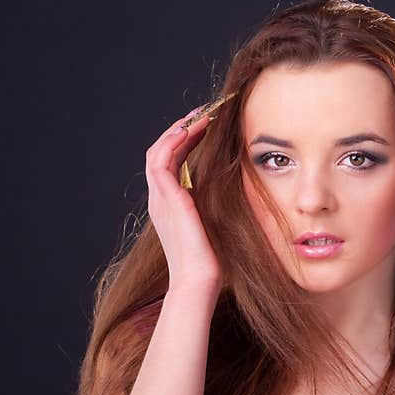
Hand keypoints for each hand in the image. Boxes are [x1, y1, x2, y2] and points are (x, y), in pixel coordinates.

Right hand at [145, 106, 223, 296]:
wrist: (200, 280)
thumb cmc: (211, 261)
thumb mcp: (215, 224)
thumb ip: (216, 206)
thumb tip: (236, 189)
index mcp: (168, 205)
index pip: (169, 162)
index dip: (185, 141)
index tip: (205, 127)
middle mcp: (159, 199)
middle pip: (160, 151)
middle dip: (181, 129)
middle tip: (204, 113)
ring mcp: (160, 198)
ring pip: (158, 150)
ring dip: (178, 129)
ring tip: (201, 116)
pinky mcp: (167, 199)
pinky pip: (162, 159)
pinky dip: (176, 140)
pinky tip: (195, 130)